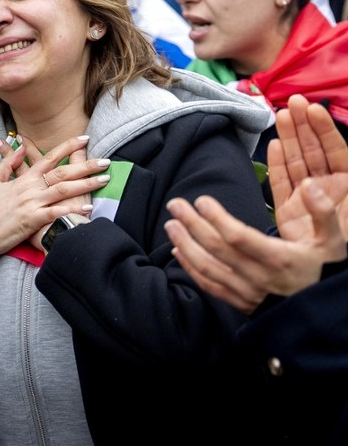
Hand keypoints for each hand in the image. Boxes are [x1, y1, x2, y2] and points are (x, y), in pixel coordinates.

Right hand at [0, 135, 107, 274]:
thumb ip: (7, 164)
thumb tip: (20, 147)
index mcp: (22, 179)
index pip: (49, 158)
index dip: (68, 147)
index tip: (84, 139)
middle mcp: (30, 188)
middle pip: (62, 172)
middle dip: (86, 165)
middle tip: (105, 161)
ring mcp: (32, 204)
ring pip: (63, 190)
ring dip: (85, 184)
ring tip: (104, 179)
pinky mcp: (32, 220)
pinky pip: (56, 212)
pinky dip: (72, 210)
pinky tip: (88, 207)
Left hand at [165, 181, 346, 313]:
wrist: (326, 315)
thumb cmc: (325, 272)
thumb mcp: (332, 242)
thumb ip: (322, 212)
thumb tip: (311, 186)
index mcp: (279, 259)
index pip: (239, 237)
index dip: (217, 218)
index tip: (201, 200)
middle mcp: (259, 277)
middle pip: (217, 249)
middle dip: (192, 224)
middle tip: (174, 204)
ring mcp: (247, 292)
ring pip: (207, 268)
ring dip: (185, 245)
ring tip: (170, 225)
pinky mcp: (240, 302)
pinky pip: (210, 286)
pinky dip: (190, 269)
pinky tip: (177, 252)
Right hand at [270, 95, 347, 242]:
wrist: (325, 276)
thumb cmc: (343, 247)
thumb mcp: (347, 217)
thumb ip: (334, 197)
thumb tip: (313, 185)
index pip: (337, 151)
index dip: (324, 130)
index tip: (312, 109)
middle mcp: (327, 188)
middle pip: (314, 151)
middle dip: (303, 126)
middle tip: (292, 102)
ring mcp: (306, 198)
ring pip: (296, 161)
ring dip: (288, 138)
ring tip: (281, 114)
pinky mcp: (288, 211)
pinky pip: (282, 182)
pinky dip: (277, 164)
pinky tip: (273, 145)